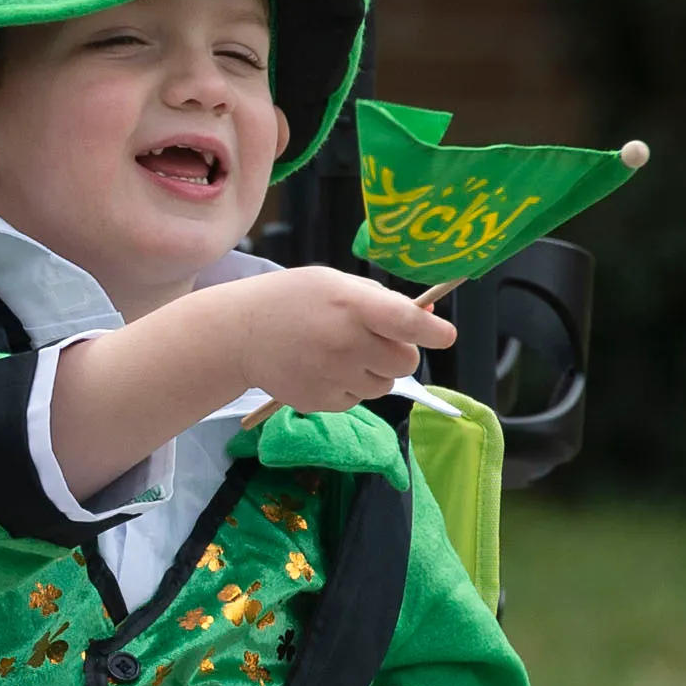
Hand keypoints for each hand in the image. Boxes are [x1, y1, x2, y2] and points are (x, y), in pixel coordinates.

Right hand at [204, 270, 455, 415]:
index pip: (407, 322)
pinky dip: (350, 387)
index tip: (445, 335)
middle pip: (405, 362)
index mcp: (352, 305)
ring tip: (342, 354)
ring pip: (384, 385)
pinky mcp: (322, 402)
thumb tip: (429, 320)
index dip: (434, 331)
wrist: (239, 334)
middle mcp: (345, 342)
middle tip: (378, 342)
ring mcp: (333, 376)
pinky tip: (324, 369)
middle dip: (400, 353)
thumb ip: (381, 300)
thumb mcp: (335, 284)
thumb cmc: (293, 301)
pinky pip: (357, 400)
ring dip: (374, 372)